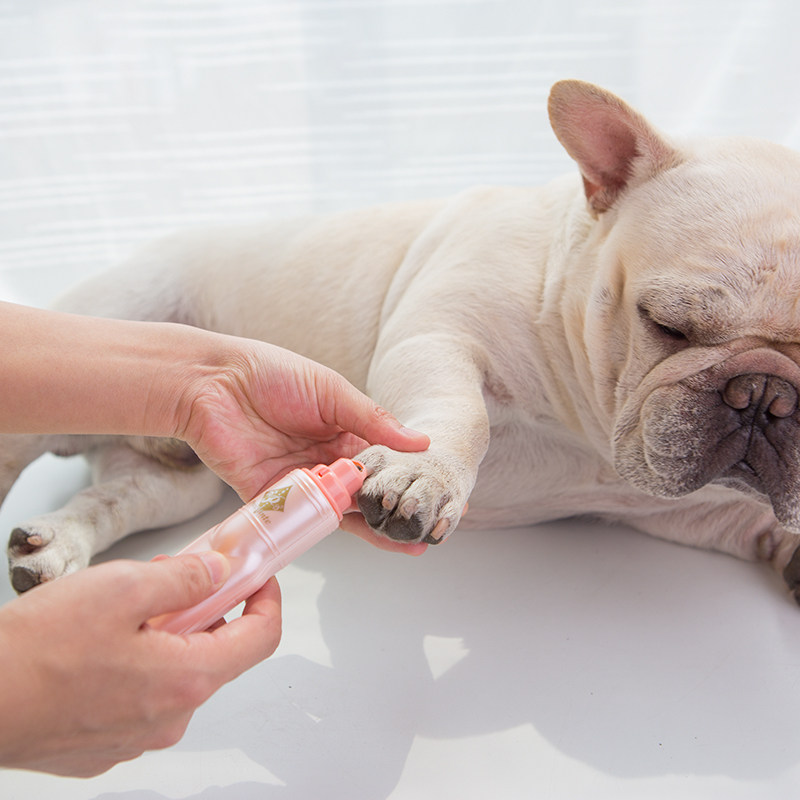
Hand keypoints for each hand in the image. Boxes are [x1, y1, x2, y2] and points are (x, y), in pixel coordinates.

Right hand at [0, 552, 279, 776]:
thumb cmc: (37, 651)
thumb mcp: (123, 588)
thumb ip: (186, 577)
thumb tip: (221, 571)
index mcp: (186, 679)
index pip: (261, 638)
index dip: (266, 599)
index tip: (257, 576)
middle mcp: (170, 718)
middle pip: (216, 654)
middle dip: (204, 611)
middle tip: (172, 580)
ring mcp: (137, 737)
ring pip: (176, 674)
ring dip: (166, 637)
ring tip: (124, 611)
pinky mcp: (106, 745)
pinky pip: (142, 698)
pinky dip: (138, 666)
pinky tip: (100, 647)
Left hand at [176, 338, 430, 553]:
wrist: (212, 383)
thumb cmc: (271, 374)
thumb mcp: (332, 392)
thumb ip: (373, 419)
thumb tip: (421, 441)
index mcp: (341, 432)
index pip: (382, 460)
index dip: (407, 475)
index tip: (439, 490)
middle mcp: (324, 460)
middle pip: (366, 492)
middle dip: (397, 508)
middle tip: (433, 525)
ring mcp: (300, 481)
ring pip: (342, 511)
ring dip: (375, 525)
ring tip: (412, 540)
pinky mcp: (272, 498)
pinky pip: (306, 518)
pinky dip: (332, 528)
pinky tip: (365, 536)